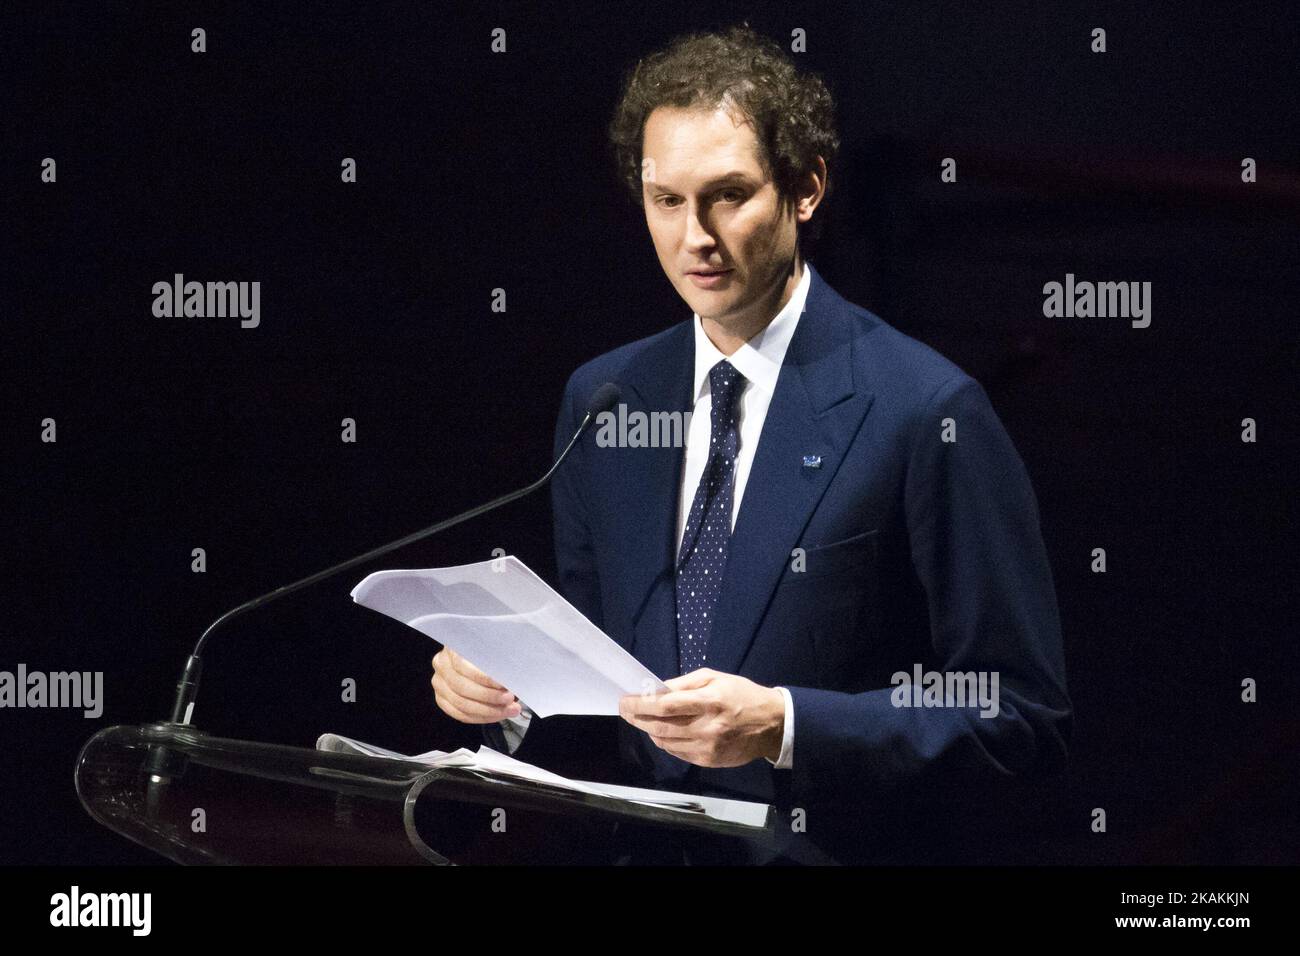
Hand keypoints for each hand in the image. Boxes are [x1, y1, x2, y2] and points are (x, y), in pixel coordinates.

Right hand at [430, 647, 521, 723]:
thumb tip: (508, 678)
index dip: (484, 677)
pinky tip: (497, 715)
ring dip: (488, 710)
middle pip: (461, 687)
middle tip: (509, 698)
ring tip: (509, 709)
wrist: (478, 659)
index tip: (504, 684)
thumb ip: (496, 659)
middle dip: (489, 696)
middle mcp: (441, 664)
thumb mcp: (493, 648)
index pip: (463, 665)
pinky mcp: (442, 699)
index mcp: (451, 647)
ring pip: (461, 704)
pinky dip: (481, 717)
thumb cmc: (489, 653)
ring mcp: (439, 683)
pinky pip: (460, 714)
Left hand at [618, 668, 784, 767]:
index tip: (625, 700)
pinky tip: (662, 732)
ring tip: (642, 720)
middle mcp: (708, 726)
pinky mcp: (709, 761)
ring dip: (649, 730)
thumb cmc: (742, 695)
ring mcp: (708, 747)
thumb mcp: (716, 678)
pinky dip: (665, 742)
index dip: (641, 704)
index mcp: (710, 701)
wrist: (772, 725)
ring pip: (666, 742)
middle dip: (638, 719)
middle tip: (625, 710)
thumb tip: (657, 689)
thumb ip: (685, 683)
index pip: (666, 705)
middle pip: (661, 726)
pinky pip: (677, 752)